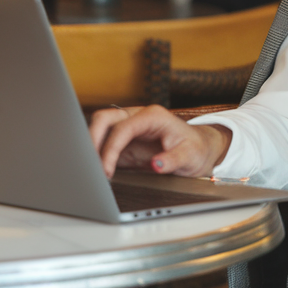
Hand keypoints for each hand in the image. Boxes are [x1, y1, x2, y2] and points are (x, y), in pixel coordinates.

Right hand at [89, 105, 230, 179]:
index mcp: (152, 116)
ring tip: (89, 170)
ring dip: (91, 146)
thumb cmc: (195, 149)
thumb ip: (173, 160)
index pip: (123, 128)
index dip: (111, 148)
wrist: (199, 150)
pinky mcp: (125, 143)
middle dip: (92, 140)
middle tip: (89, 166)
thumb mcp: (190, 156)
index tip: (106, 170)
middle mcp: (137, 118)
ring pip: (100, 128)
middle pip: (104, 119)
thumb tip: (156, 164)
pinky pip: (105, 145)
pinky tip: (96, 171)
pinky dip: (96, 156)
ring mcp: (129, 129)